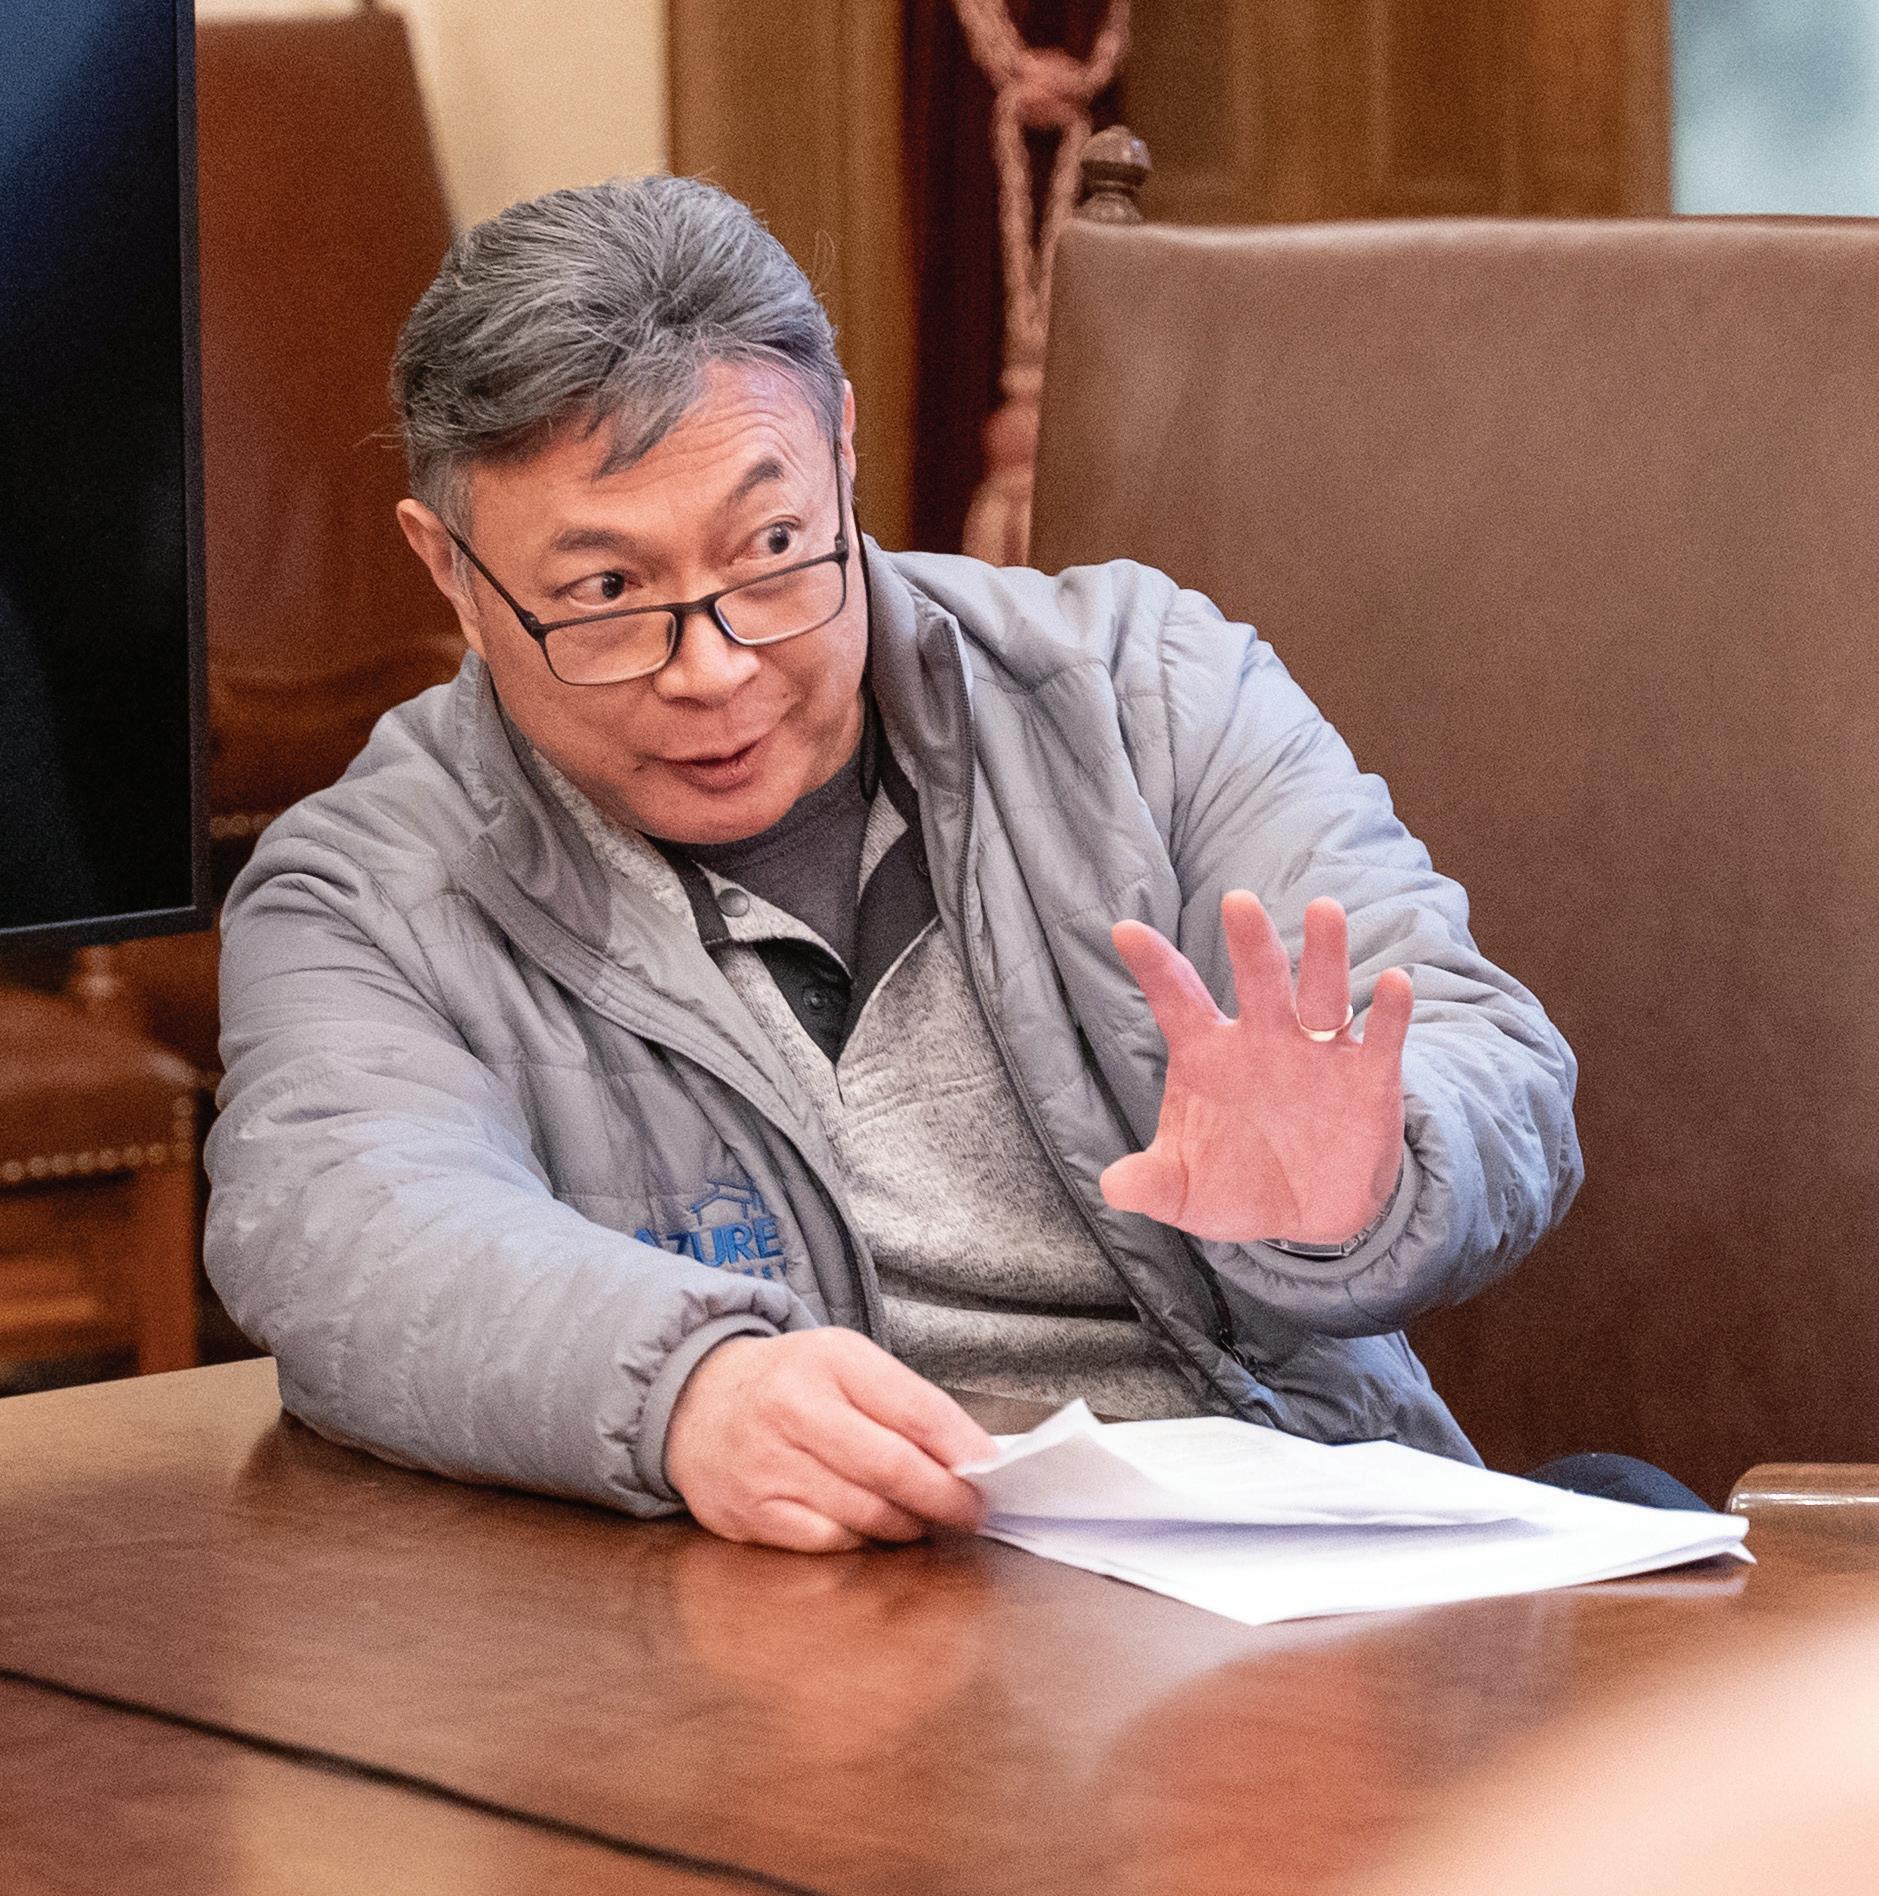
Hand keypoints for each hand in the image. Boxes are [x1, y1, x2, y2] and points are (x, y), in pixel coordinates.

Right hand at [664, 1328, 995, 1552]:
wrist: (694, 1400)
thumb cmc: (789, 1382)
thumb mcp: (845, 1362)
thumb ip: (906, 1402)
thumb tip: (972, 1456)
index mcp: (829, 1361)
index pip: (915, 1409)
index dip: (963, 1448)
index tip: (993, 1471)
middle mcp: (793, 1410)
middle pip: (892, 1469)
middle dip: (946, 1498)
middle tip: (973, 1511)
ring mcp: (767, 1465)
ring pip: (865, 1513)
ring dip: (908, 1524)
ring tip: (925, 1518)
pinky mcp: (750, 1513)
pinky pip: (828, 1541)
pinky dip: (862, 1543)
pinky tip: (874, 1531)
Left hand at [1100, 891, 1411, 1245]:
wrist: (1306, 1218)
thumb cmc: (1234, 1186)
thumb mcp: (1183, 1194)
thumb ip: (1150, 1184)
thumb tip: (1112, 1186)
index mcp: (1208, 1053)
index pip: (1177, 999)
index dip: (1153, 966)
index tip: (1124, 930)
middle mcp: (1264, 1039)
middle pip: (1257, 980)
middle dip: (1250, 942)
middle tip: (1239, 902)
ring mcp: (1319, 1053)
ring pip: (1323, 994)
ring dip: (1325, 955)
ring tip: (1325, 911)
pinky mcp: (1368, 1078)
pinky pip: (1382, 1039)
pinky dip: (1391, 1012)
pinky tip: (1395, 983)